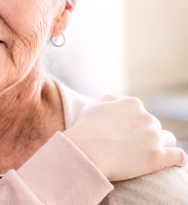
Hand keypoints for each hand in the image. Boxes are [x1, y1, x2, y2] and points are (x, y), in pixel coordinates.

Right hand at [63, 94, 186, 180]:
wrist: (83, 152)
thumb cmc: (84, 129)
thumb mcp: (93, 105)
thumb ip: (111, 99)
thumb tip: (121, 100)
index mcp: (133, 103)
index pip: (143, 114)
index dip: (135, 125)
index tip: (126, 135)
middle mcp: (146, 117)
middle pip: (156, 127)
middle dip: (147, 136)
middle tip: (131, 148)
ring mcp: (153, 137)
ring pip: (169, 140)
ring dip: (161, 146)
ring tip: (147, 155)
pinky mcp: (157, 157)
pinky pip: (179, 156)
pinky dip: (177, 159)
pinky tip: (173, 162)